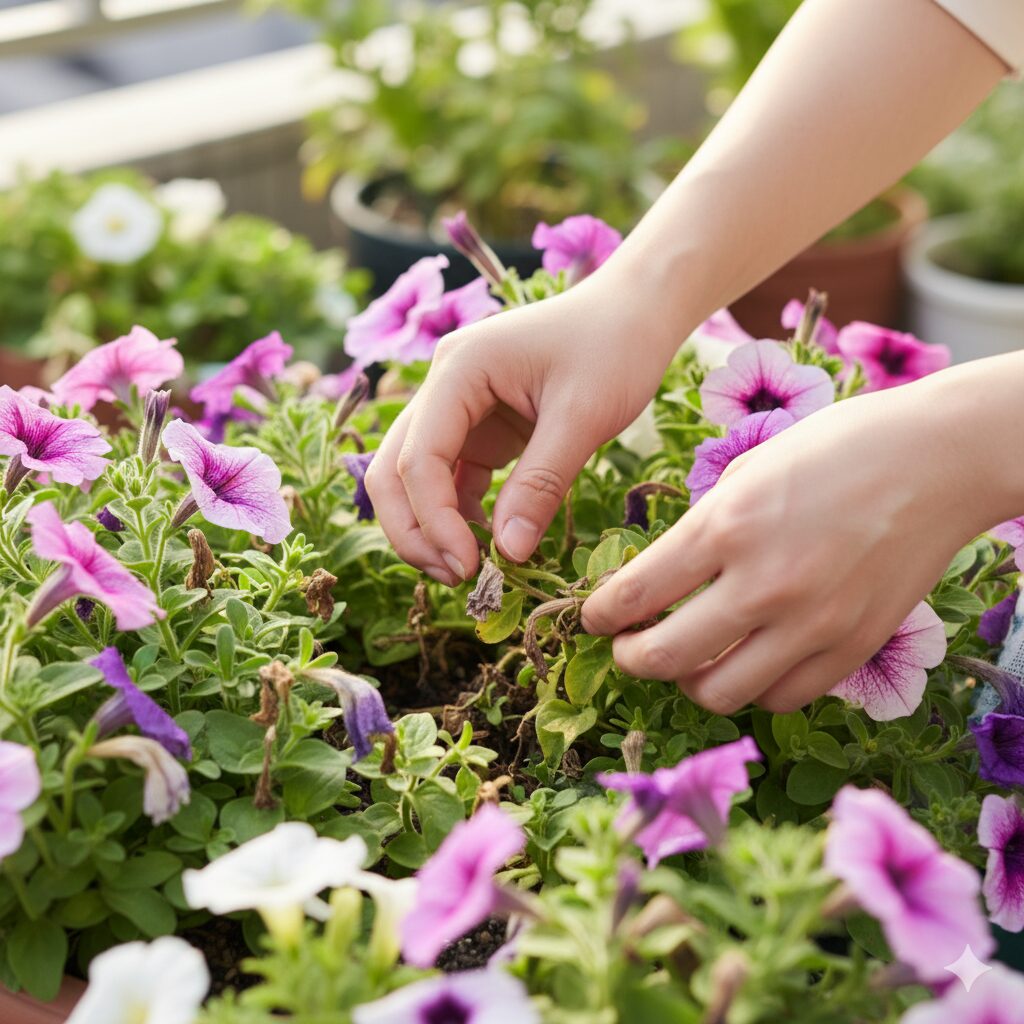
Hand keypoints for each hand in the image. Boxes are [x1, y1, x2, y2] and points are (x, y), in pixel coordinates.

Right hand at [365, 276, 677, 584]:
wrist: (635, 312)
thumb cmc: (615, 347)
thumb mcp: (584, 416)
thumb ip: (541, 484)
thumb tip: (508, 554)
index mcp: (459, 369)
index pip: (418, 458)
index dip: (434, 522)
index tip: (470, 569)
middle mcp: (443, 386)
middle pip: (393, 470)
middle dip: (414, 530)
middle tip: (458, 578)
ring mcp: (456, 408)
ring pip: (413, 478)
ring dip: (430, 527)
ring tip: (471, 571)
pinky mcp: (477, 428)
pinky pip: (450, 479)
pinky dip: (458, 516)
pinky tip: (487, 543)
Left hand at [581, 376, 985, 714]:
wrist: (939, 459)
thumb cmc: (839, 446)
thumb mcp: (752, 465)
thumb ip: (706, 524)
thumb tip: (670, 570)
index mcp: (726, 525)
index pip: (635, 594)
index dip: (601, 615)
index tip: (594, 618)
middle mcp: (762, 583)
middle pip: (665, 659)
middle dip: (631, 659)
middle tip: (628, 649)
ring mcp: (811, 624)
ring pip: (720, 694)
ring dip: (689, 682)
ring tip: (689, 660)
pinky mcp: (852, 647)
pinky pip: (782, 697)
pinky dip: (753, 688)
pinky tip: (749, 660)